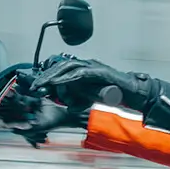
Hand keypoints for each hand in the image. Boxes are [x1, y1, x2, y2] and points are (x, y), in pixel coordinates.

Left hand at [28, 57, 157, 112]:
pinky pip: (80, 73)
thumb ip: (80, 98)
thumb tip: (67, 104)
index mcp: (84, 69)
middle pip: (62, 65)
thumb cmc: (114, 95)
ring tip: (43, 83)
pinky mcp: (100, 72)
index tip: (36, 85)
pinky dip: (68, 78)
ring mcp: (94, 67)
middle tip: (35, 85)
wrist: (134, 94)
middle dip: (47, 75)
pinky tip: (59, 83)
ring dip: (54, 75)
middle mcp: (87, 65)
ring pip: (69, 66)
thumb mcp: (91, 97)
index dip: (48, 75)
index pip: (62, 69)